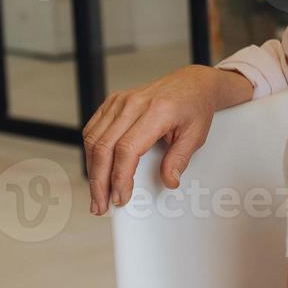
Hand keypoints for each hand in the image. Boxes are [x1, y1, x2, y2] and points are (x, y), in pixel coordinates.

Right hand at [82, 65, 243, 214]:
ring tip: (98, 194)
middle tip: (102, 204)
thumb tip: (168, 182)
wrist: (191, 83)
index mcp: (157, 111)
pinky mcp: (112, 102)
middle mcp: (134, 103)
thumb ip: (180, 159)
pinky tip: (96, 170)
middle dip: (100, 181)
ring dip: (92, 170)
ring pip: (93, 139)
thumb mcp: (196, 135)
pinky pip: (93, 129)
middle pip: (104, 147)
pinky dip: (92, 153)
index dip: (120, 176)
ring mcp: (120, 101)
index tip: (121, 197)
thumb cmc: (194, 107)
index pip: (128, 148)